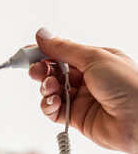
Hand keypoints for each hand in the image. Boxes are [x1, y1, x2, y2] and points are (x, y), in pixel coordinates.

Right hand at [29, 27, 137, 153]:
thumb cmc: (129, 85)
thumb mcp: (94, 58)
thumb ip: (64, 48)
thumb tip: (42, 35)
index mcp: (91, 60)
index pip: (60, 53)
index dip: (42, 52)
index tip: (26, 52)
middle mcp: (85, 79)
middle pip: (52, 72)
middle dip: (41, 71)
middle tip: (36, 71)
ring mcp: (80, 99)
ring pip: (50, 91)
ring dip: (45, 88)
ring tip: (52, 88)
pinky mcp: (76, 117)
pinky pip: (54, 111)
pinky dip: (49, 106)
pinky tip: (54, 103)